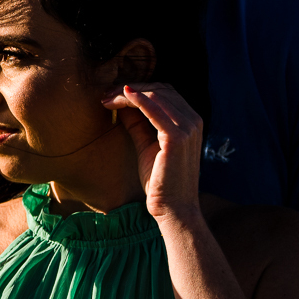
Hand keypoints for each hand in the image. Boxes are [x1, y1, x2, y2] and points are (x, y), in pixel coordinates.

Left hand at [102, 84, 202, 218]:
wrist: (174, 208)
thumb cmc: (160, 180)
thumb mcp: (146, 145)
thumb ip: (138, 124)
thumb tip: (122, 105)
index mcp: (189, 121)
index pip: (163, 93)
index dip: (137, 90)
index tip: (112, 95)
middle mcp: (193, 121)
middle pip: (159, 90)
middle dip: (130, 89)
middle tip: (105, 94)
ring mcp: (188, 128)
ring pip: (156, 96)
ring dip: (128, 94)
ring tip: (107, 98)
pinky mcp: (178, 138)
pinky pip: (156, 110)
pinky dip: (138, 99)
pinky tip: (123, 95)